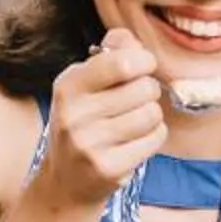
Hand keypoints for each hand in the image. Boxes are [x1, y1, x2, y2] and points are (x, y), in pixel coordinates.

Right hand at [37, 28, 166, 210]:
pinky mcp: (109, 168)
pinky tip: (136, 142)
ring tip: (134, 123)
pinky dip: (153, 137)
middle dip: (148, 91)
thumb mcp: (83, 86)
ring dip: (152, 116)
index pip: (120, 62)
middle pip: (143, 88)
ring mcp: (90, 144)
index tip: (144, 66)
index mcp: (67, 86)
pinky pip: (154, 139)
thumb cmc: (82, 124)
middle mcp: (74, 115)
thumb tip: (129, 38)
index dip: (143, 60)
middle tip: (136, 101)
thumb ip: (109, 55)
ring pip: (152, 114)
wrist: (65, 183)